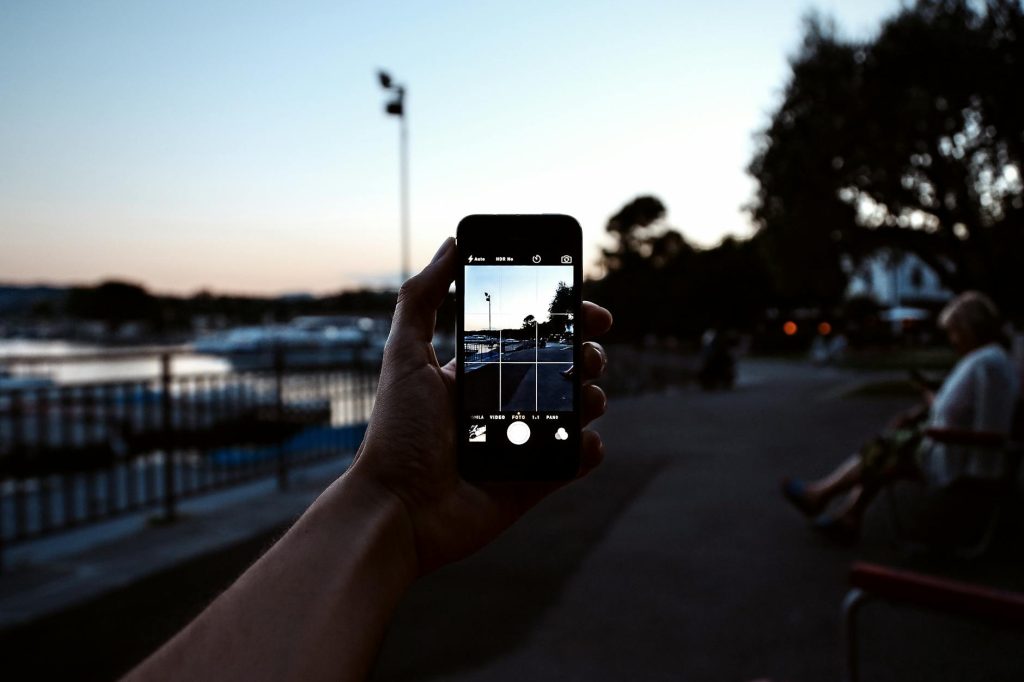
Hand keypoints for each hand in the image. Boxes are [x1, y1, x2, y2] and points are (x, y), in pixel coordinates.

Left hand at [346, 237, 611, 573]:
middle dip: (584, 356)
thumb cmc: (396, 434)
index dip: (562, 322)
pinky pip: (574, 462)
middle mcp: (500, 406)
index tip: (590, 309)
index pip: (528, 338)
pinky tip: (586, 440)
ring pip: (574, 413)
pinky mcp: (532, 483)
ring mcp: (520, 445)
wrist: (396, 511)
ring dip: (591, 398)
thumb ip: (422, 297)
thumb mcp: (404, 355)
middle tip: (588, 355)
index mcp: (474, 375)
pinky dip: (588, 449)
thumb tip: (451, 242)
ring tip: (586, 397)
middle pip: (559, 371)